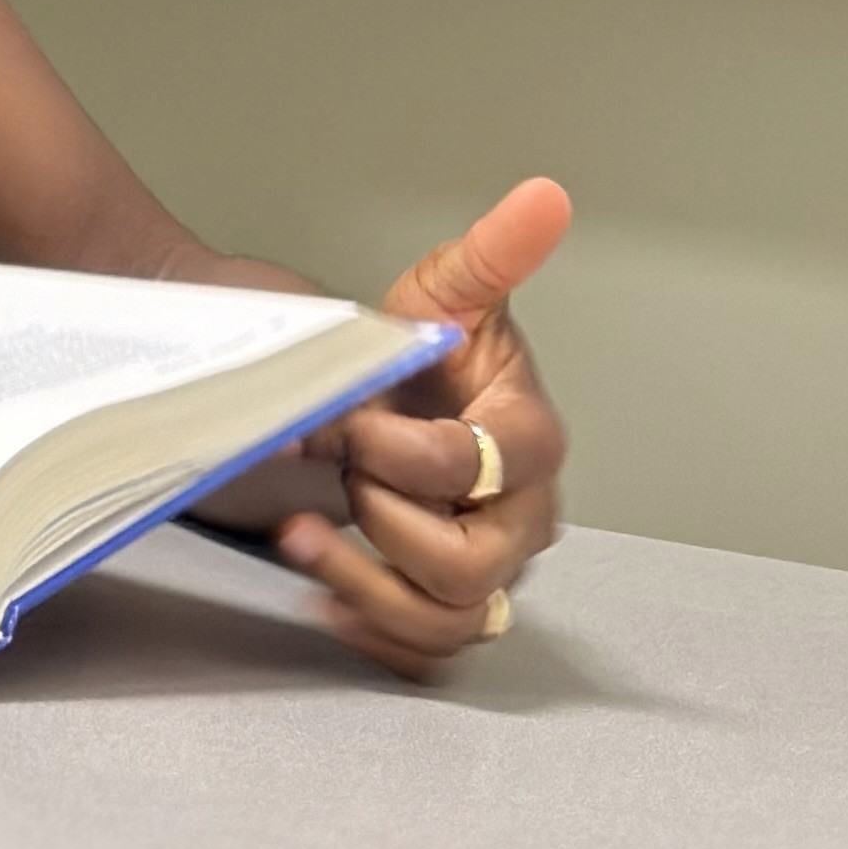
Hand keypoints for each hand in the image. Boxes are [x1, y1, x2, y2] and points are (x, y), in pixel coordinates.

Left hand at [279, 176, 571, 677]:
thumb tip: (547, 195)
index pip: (478, 466)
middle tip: (336, 478)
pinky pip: (425, 654)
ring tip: (300, 542)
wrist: (377, 399)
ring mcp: (489, 571)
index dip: (404, 451)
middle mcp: (521, 519)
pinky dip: (373, 634)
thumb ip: (494, 251)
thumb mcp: (444, 291)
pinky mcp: (449, 608)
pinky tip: (322, 594)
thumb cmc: (421, 351)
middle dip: (386, 522)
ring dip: (366, 590)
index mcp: (529, 440)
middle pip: (467, 564)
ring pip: (448, 621)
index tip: (350, 424)